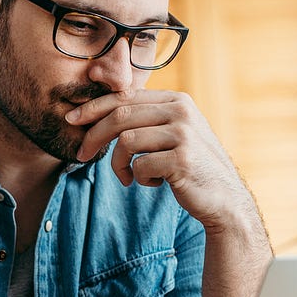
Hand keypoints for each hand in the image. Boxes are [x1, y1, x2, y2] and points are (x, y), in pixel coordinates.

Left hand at [66, 89, 261, 232]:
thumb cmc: (191, 167)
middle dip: (94, 135)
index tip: (72, 119)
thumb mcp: (172, 134)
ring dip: (118, 164)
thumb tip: (99, 112)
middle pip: (121, 116)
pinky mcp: (182, 159)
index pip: (125, 97)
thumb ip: (147, 119)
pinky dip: (139, 179)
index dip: (94, 107)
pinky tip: (153, 184)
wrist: (225, 199)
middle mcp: (181, 111)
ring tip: (129, 177)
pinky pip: (140, 166)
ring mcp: (184, 134)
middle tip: (81, 154)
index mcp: (177, 100)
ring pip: (126, 141)